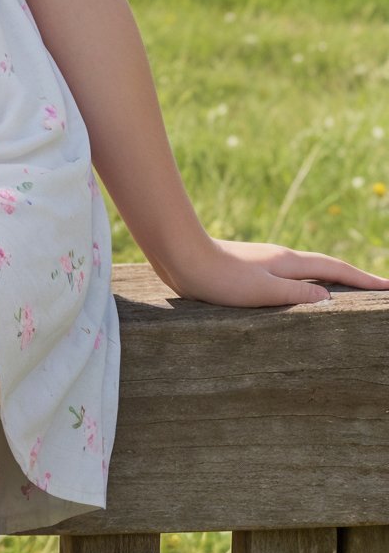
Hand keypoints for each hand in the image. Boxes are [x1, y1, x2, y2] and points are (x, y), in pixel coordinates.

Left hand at [158, 236, 388, 307]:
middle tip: (379, 289)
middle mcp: (282, 258)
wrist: (182, 255)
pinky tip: (302, 293)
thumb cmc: (220, 278)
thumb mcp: (263, 292)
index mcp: (289, 262)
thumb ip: (296, 294)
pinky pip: (292, 275)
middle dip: (354, 278)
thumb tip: (328, 296)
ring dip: (332, 279)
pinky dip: (308, 282)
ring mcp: (267, 261)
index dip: (364, 280)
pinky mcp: (252, 268)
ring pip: (308, 270)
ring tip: (349, 293)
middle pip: (327, 267)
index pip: (336, 271)